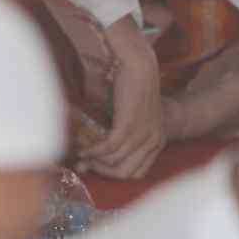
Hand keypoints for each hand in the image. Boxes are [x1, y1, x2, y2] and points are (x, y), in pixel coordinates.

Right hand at [78, 15, 163, 179]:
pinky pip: (108, 149)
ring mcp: (143, 135)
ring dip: (93, 160)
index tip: (94, 168)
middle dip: (102, 171)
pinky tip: (82, 147)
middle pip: (125, 173)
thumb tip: (95, 154)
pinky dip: (92, 150)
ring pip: (114, 163)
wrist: (139, 65)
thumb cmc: (132, 88)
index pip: (136, 173)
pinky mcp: (129, 126)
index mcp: (158, 142)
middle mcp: (154, 142)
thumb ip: (117, 137)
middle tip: (85, 163)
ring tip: (80, 152)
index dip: (113, 174)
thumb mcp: (131, 117)